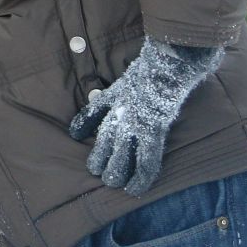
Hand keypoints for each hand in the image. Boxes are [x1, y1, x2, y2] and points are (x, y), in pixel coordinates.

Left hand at [69, 36, 222, 195]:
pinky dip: (142, 176)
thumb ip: (140, 69)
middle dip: (100, 156)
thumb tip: (146, 76)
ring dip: (116, 170)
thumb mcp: (140, 64)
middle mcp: (123, 109)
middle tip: (96, 172)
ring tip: (111, 183)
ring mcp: (136, 120)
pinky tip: (135, 189)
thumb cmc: (162, 58)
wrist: (171, 57)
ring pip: (121, 152)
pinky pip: (147, 159)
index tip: (75, 134)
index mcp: (120, 92)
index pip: (97, 109)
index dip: (84, 122)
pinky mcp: (153, 129)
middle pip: (106, 138)